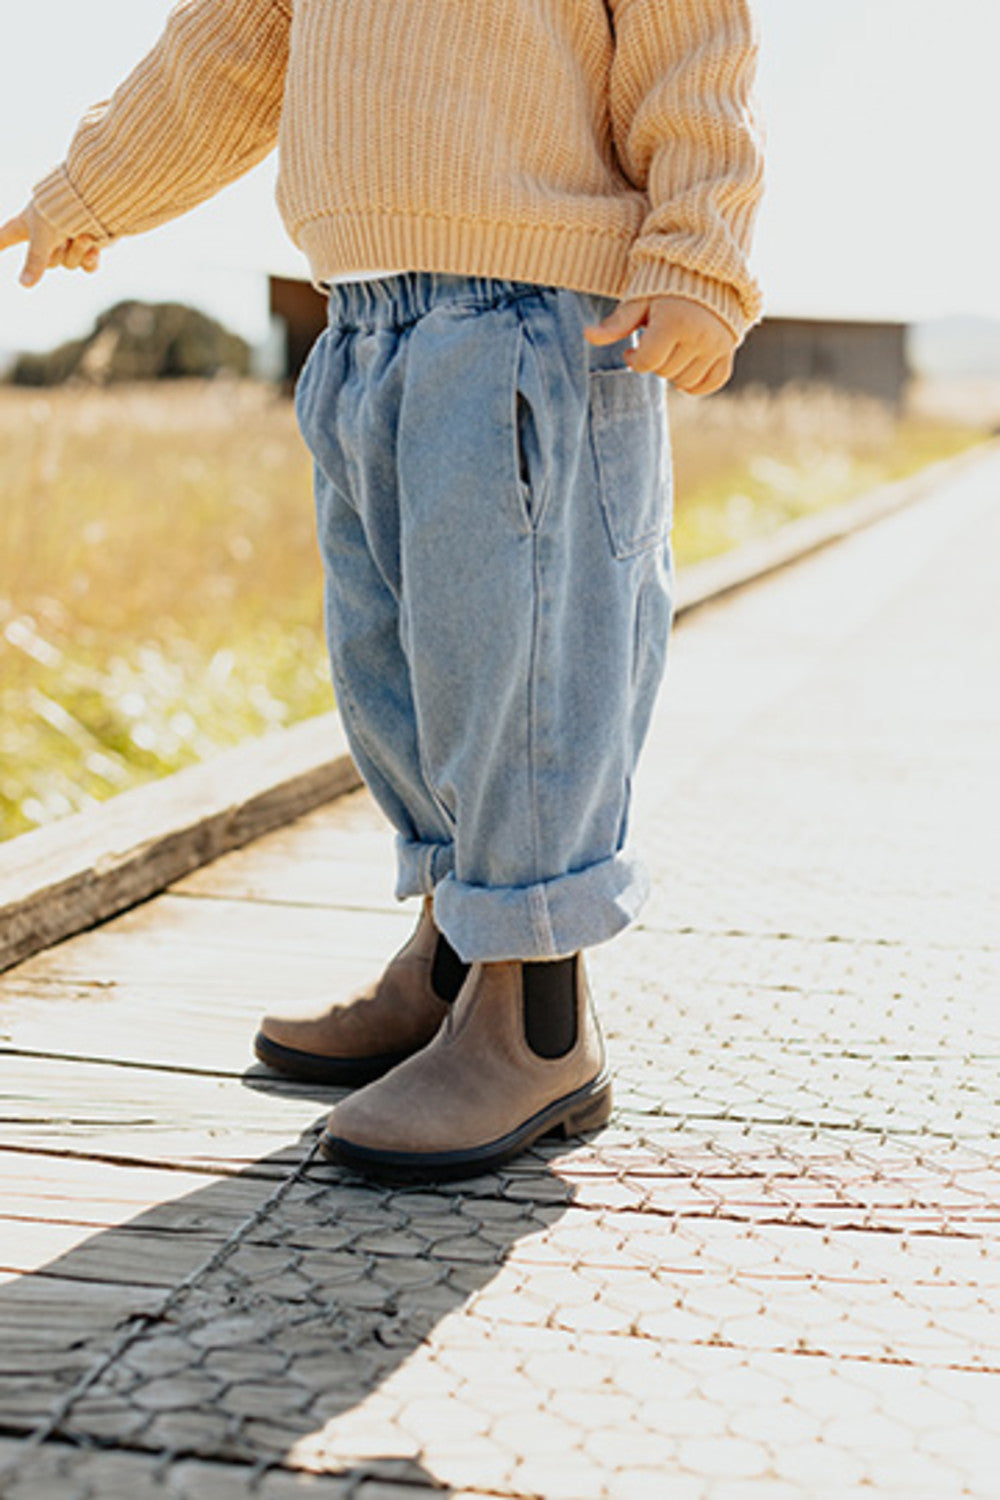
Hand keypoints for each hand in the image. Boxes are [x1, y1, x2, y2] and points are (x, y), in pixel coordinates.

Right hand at [0, 202, 101, 286]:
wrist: (95, 196)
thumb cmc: (61, 209)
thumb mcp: (44, 235)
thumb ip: (35, 261)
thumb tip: (24, 284)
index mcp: (26, 225)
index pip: (3, 239)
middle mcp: (45, 233)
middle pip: (48, 262)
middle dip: (58, 253)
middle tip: (64, 236)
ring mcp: (67, 238)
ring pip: (70, 263)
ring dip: (77, 252)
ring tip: (84, 236)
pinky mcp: (88, 243)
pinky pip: (87, 266)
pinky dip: (90, 261)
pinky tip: (94, 252)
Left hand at [585, 294, 735, 394]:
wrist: (705, 266)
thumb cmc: (664, 282)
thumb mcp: (638, 299)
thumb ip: (616, 323)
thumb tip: (587, 336)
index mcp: (674, 322)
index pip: (647, 362)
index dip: (633, 360)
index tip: (630, 350)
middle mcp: (699, 335)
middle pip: (665, 372)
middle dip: (653, 362)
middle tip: (651, 344)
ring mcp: (716, 343)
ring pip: (686, 380)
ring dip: (671, 372)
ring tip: (668, 350)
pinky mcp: (728, 347)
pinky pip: (714, 381)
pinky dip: (698, 384)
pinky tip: (684, 376)